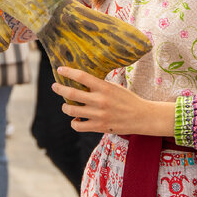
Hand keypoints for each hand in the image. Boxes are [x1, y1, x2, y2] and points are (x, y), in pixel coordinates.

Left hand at [51, 66, 174, 136]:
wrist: (142, 117)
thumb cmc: (128, 99)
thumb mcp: (114, 87)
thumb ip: (99, 85)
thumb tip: (81, 80)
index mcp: (104, 87)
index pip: (81, 76)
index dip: (68, 72)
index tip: (60, 69)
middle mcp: (100, 100)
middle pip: (71, 93)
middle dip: (59, 89)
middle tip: (55, 86)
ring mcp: (98, 115)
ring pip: (71, 110)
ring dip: (65, 107)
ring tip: (65, 105)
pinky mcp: (99, 127)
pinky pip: (78, 126)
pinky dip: (74, 122)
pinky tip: (76, 119)